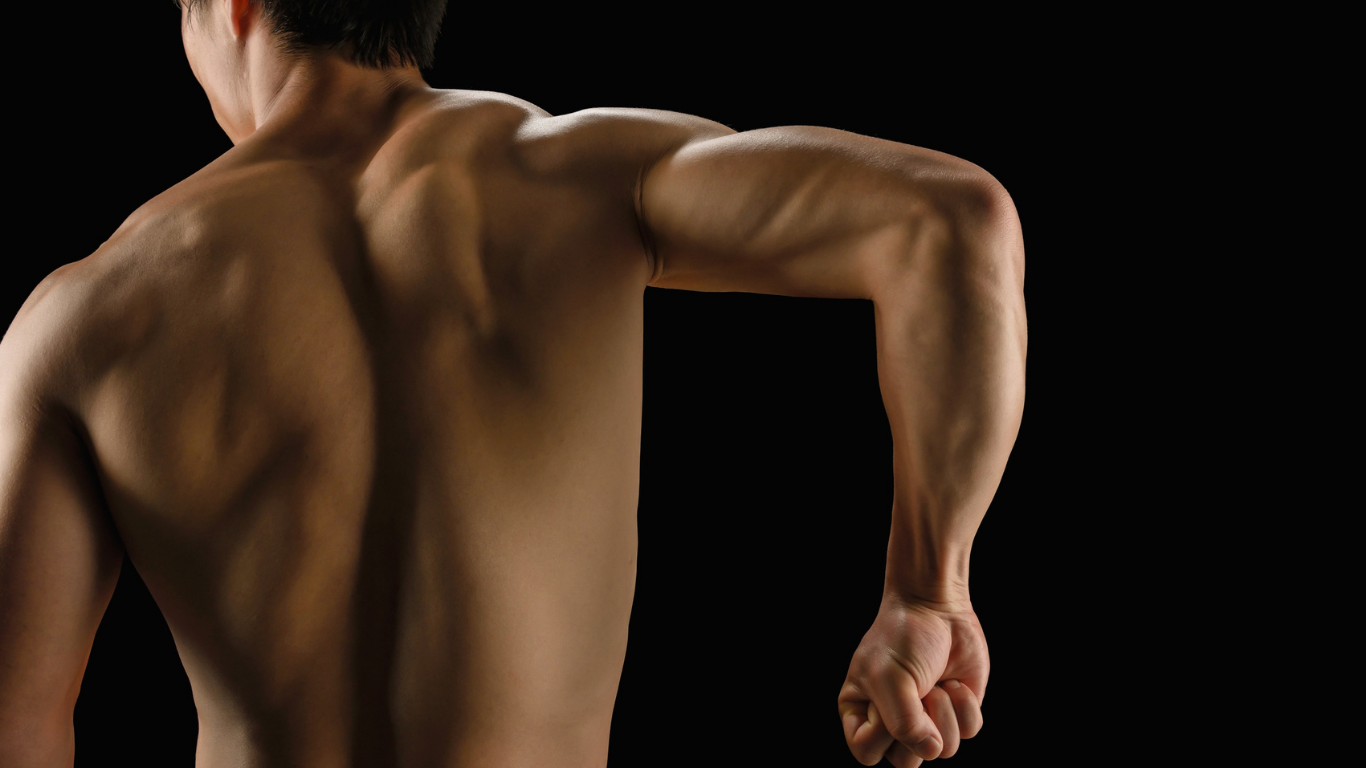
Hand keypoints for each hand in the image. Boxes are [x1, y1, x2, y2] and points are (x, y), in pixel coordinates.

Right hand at [837, 593, 987, 765]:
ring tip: (935, 683)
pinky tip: (953, 682)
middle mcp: (893, 721)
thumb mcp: (890, 679)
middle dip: (919, 727)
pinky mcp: (957, 712)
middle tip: (916, 694)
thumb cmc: (902, 637)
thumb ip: (903, 725)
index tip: (887, 700)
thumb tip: (930, 750)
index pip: (866, 753)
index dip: (881, 734)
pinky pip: (968, 732)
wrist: (937, 607)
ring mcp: (927, 719)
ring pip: (942, 751)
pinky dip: (965, 706)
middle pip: (907, 761)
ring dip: (944, 712)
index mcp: (861, 713)